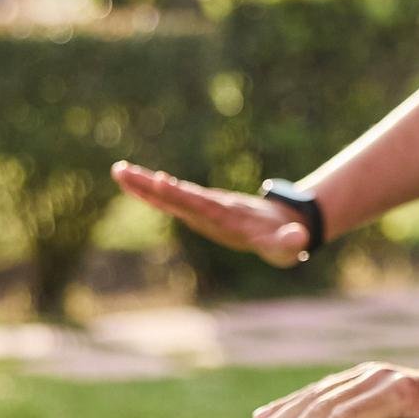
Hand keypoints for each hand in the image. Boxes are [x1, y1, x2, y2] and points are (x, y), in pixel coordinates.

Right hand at [113, 161, 312, 267]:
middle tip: (124, 171)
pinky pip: (172, 199)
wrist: (289, 220)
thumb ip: (292, 242)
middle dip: (152, 184)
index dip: (183, 196)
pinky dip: (152, 192)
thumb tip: (300, 238)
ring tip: (118, 171)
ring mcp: (206, 206)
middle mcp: (214, 207)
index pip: (203, 205)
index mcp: (230, 216)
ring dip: (145, 184)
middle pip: (179, 194)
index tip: (162, 181)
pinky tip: (131, 184)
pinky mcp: (200, 209)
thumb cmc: (285, 239)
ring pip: (171, 194)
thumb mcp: (291, 246)